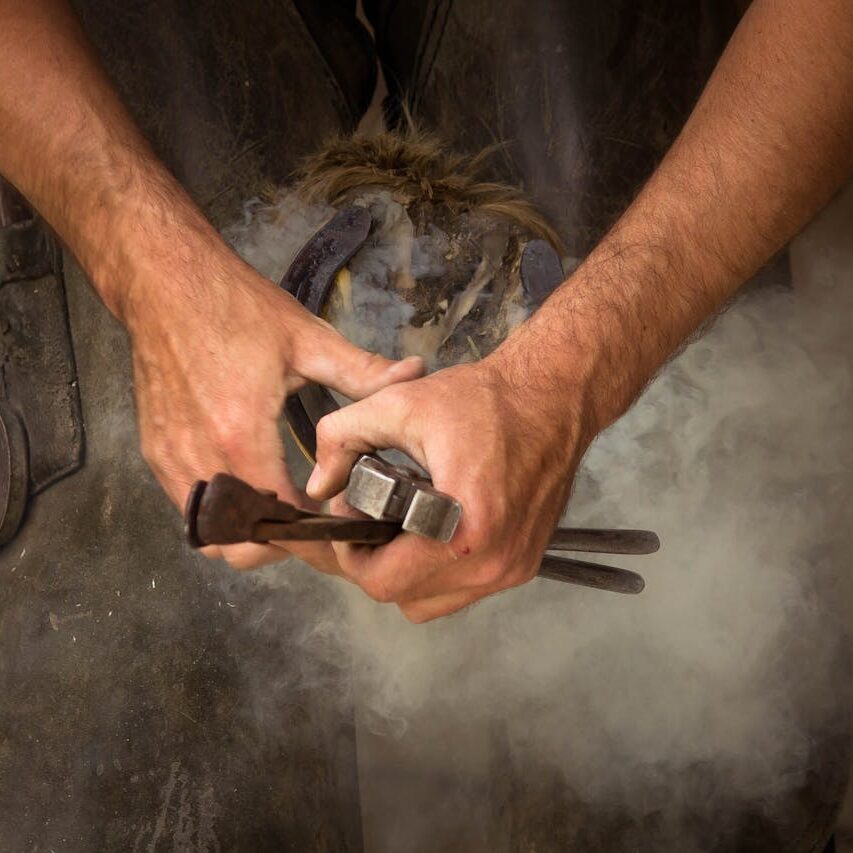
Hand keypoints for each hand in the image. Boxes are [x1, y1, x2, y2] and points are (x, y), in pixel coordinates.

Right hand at [122, 239, 422, 571]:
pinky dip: (221, 516)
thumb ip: (364, 370)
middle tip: (317, 528)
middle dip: (285, 547)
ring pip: (210, 537)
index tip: (341, 530)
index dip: (317, 537)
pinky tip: (250, 490)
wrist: (165, 281)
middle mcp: (200, 456)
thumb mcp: (307, 339)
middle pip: (243, 547)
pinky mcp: (156, 451)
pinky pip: (188, 509)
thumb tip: (414, 375)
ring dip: (252, 535)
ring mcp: (172, 458)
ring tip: (285, 511)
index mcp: (241, 434)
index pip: (282, 520)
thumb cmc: (233, 307)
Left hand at [306, 347, 593, 620]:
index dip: (352, 552)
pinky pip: (463, 588)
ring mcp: (513, 569)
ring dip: (407, 568)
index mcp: (463, 531)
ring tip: (406, 519)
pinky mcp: (524, 564)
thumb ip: (342, 438)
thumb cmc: (486, 401)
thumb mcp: (400, 405)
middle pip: (404, 596)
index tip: (353, 513)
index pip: (382, 581)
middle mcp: (493, 562)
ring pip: (432, 600)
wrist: (553, 396)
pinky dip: (439, 566)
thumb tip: (317, 484)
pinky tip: (436, 524)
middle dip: (376, 559)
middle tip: (375, 514)